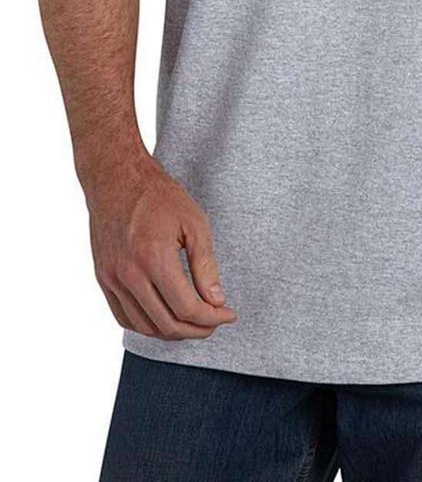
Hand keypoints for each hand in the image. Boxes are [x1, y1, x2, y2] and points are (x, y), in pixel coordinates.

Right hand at [84, 150, 237, 339]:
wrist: (116, 178)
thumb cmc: (158, 196)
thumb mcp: (194, 223)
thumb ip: (205, 265)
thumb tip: (216, 301)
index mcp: (154, 258)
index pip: (187, 308)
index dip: (213, 318)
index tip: (229, 314)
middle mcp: (129, 274)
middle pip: (167, 324)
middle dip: (197, 329)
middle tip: (215, 321)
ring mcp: (112, 279)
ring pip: (144, 327)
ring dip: (173, 332)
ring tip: (194, 322)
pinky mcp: (103, 278)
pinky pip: (124, 317)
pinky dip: (147, 326)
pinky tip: (166, 317)